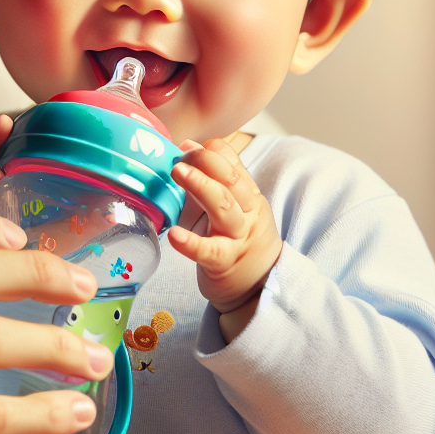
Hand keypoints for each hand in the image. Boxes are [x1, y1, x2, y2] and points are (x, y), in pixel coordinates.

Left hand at [167, 137, 281, 314]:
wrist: (259, 287)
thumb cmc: (239, 241)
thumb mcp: (235, 206)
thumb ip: (214, 179)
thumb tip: (187, 146)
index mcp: (249, 196)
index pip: (233, 165)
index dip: (210, 152)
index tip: (186, 145)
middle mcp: (247, 213)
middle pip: (231, 180)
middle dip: (206, 162)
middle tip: (180, 155)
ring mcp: (237, 237)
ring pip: (223, 207)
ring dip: (200, 186)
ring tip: (177, 172)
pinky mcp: (224, 262)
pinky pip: (209, 251)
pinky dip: (191, 243)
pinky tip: (174, 235)